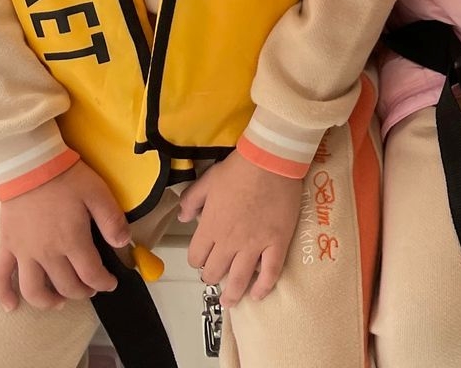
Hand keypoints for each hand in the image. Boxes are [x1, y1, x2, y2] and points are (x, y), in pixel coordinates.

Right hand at [0, 160, 125, 309]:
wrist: (30, 164)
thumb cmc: (66, 177)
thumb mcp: (98, 193)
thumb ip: (112, 220)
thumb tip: (124, 244)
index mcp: (72, 241)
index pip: (91, 274)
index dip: (104, 283)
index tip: (110, 283)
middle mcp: (47, 253)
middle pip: (66, 286)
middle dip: (82, 291)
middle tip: (90, 287)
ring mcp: (24, 252)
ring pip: (34, 290)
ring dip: (48, 301)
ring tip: (59, 301)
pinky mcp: (6, 246)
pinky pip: (0, 276)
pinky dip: (4, 294)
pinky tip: (11, 306)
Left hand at [179, 151, 306, 307]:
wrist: (271, 160)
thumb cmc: (239, 168)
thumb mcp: (207, 180)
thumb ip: (191, 201)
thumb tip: (183, 218)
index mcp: (210, 227)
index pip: (196, 257)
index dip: (197, 260)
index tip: (203, 258)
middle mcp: (229, 242)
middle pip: (214, 272)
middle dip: (211, 276)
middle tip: (216, 274)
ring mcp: (254, 245)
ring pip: (239, 280)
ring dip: (232, 294)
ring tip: (230, 300)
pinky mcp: (277, 243)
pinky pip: (270, 272)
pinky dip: (263, 287)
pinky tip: (258, 294)